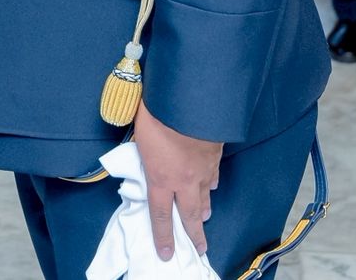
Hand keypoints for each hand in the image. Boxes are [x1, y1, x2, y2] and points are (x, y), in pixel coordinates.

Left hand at [132, 103, 223, 261]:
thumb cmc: (158, 115)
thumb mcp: (140, 137)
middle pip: (190, 215)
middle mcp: (184, 181)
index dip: (163, 237)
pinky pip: (213, 177)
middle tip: (199, 248)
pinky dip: (211, 185)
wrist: (190, 101)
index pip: (160, 215)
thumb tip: (143, 157)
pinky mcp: (215, 157)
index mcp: (161, 179)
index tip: (166, 253)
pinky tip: (211, 186)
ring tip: (204, 218)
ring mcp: (202, 170)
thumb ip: (143, 154)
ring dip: (204, 210)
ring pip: (205, 197)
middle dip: (194, 235)